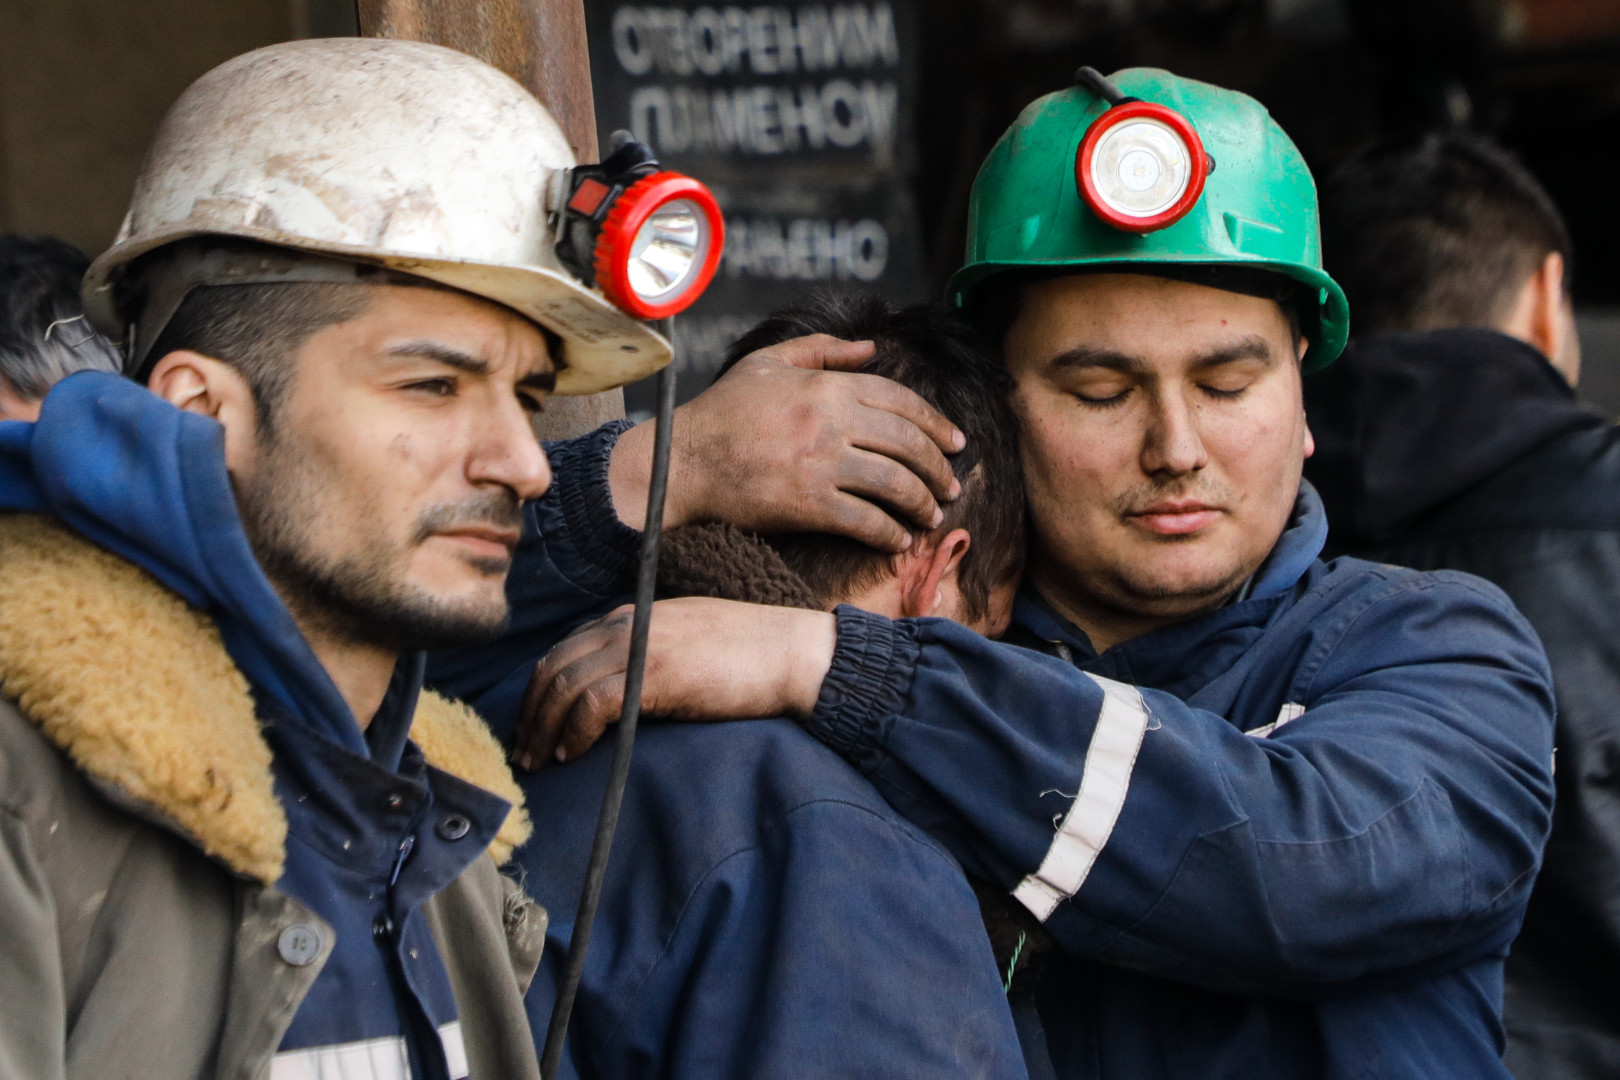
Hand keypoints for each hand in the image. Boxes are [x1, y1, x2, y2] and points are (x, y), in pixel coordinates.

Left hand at [512, 597, 837, 769]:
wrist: (794, 652)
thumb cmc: (750, 656)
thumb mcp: (687, 644)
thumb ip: (649, 656)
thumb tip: (621, 693)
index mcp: (634, 616)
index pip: (566, 648)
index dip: (541, 689)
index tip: (534, 725)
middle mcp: (628, 625)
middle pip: (555, 666)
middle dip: (531, 712)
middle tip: (525, 752)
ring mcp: (641, 646)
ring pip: (565, 685)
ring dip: (544, 728)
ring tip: (540, 762)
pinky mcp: (656, 674)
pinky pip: (593, 704)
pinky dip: (574, 732)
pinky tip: (573, 753)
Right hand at [609, 334, 964, 552]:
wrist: (683, 461)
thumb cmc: (723, 411)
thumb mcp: (770, 363)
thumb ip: (823, 349)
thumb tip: (872, 346)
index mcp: (827, 386)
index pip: (902, 401)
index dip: (937, 424)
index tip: (956, 442)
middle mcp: (831, 421)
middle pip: (907, 444)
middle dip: (939, 468)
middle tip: (952, 484)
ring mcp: (821, 464)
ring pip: (894, 484)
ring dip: (921, 503)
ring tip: (930, 514)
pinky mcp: (808, 505)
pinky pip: (866, 521)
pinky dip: (889, 533)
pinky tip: (898, 540)